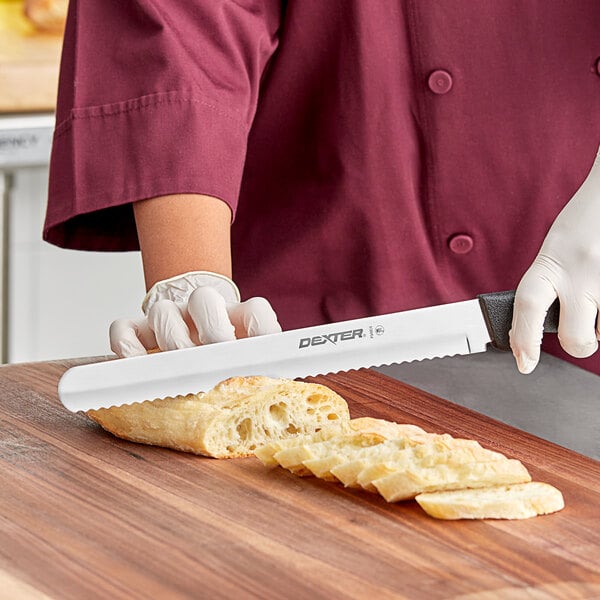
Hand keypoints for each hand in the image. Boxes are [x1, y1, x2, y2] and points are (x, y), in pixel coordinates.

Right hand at [109, 271, 280, 357]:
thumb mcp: (253, 363)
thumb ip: (269, 371)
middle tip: (216, 356)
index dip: (261, 328)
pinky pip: (123, 329)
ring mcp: (170, 317)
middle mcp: (205, 311)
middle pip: (205, 299)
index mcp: (240, 318)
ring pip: (163, 312)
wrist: (193, 333)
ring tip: (181, 366)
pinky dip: (127, 347)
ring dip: (173, 339)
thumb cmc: (228, 358)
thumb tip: (287, 389)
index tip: (262, 353)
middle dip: (212, 328)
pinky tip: (139, 365)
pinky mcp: (138, 329)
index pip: (256, 311)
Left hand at [511, 146, 599, 372]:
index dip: (523, 340)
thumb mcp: (556, 248)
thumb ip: (548, 283)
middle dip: (577, 343)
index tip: (524, 363)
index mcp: (552, 262)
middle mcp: (584, 272)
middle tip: (578, 328)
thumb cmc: (587, 222)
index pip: (527, 307)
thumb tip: (538, 326)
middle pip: (576, 339)